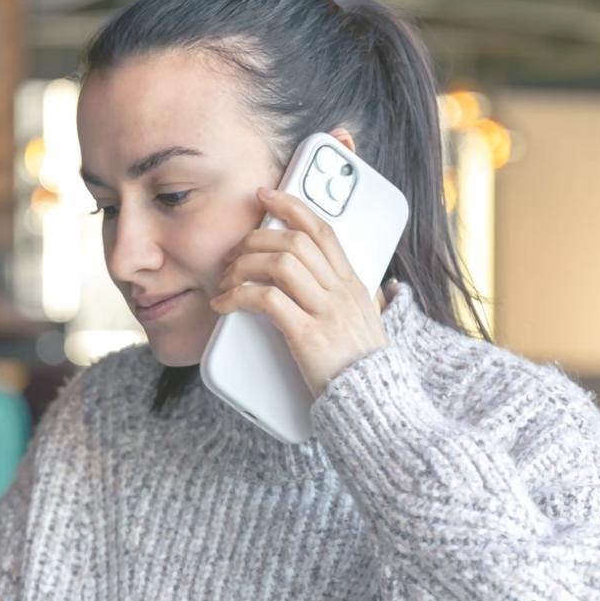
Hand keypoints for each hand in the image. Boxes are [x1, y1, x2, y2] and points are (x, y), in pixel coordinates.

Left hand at [210, 187, 388, 396]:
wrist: (375, 404)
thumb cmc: (361, 368)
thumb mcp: (362, 323)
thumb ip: (344, 299)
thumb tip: (328, 283)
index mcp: (354, 284)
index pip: (322, 230)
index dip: (291, 206)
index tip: (265, 196)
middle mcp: (342, 292)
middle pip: (294, 242)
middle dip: (255, 240)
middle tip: (233, 253)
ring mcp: (326, 311)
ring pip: (279, 264)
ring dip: (243, 267)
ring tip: (225, 282)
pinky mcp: (308, 335)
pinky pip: (266, 299)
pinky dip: (237, 296)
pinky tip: (223, 305)